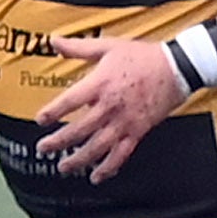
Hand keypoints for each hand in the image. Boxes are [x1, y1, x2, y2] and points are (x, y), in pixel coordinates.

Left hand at [37, 37, 189, 181]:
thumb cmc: (142, 57)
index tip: (41, 120)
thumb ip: (79, 47)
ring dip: (79, 160)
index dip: (53, 112)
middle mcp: (109, 106)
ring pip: (97, 147)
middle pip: (79, 129)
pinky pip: (121, 154)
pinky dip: (108, 168)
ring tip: (64, 167)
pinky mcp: (137, 132)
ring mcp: (124, 122)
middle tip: (44, 149)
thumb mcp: (108, 46)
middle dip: (59, 142)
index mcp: (100, 84)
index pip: (69, 101)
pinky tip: (97, 176)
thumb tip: (54, 41)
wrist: (175, 69)